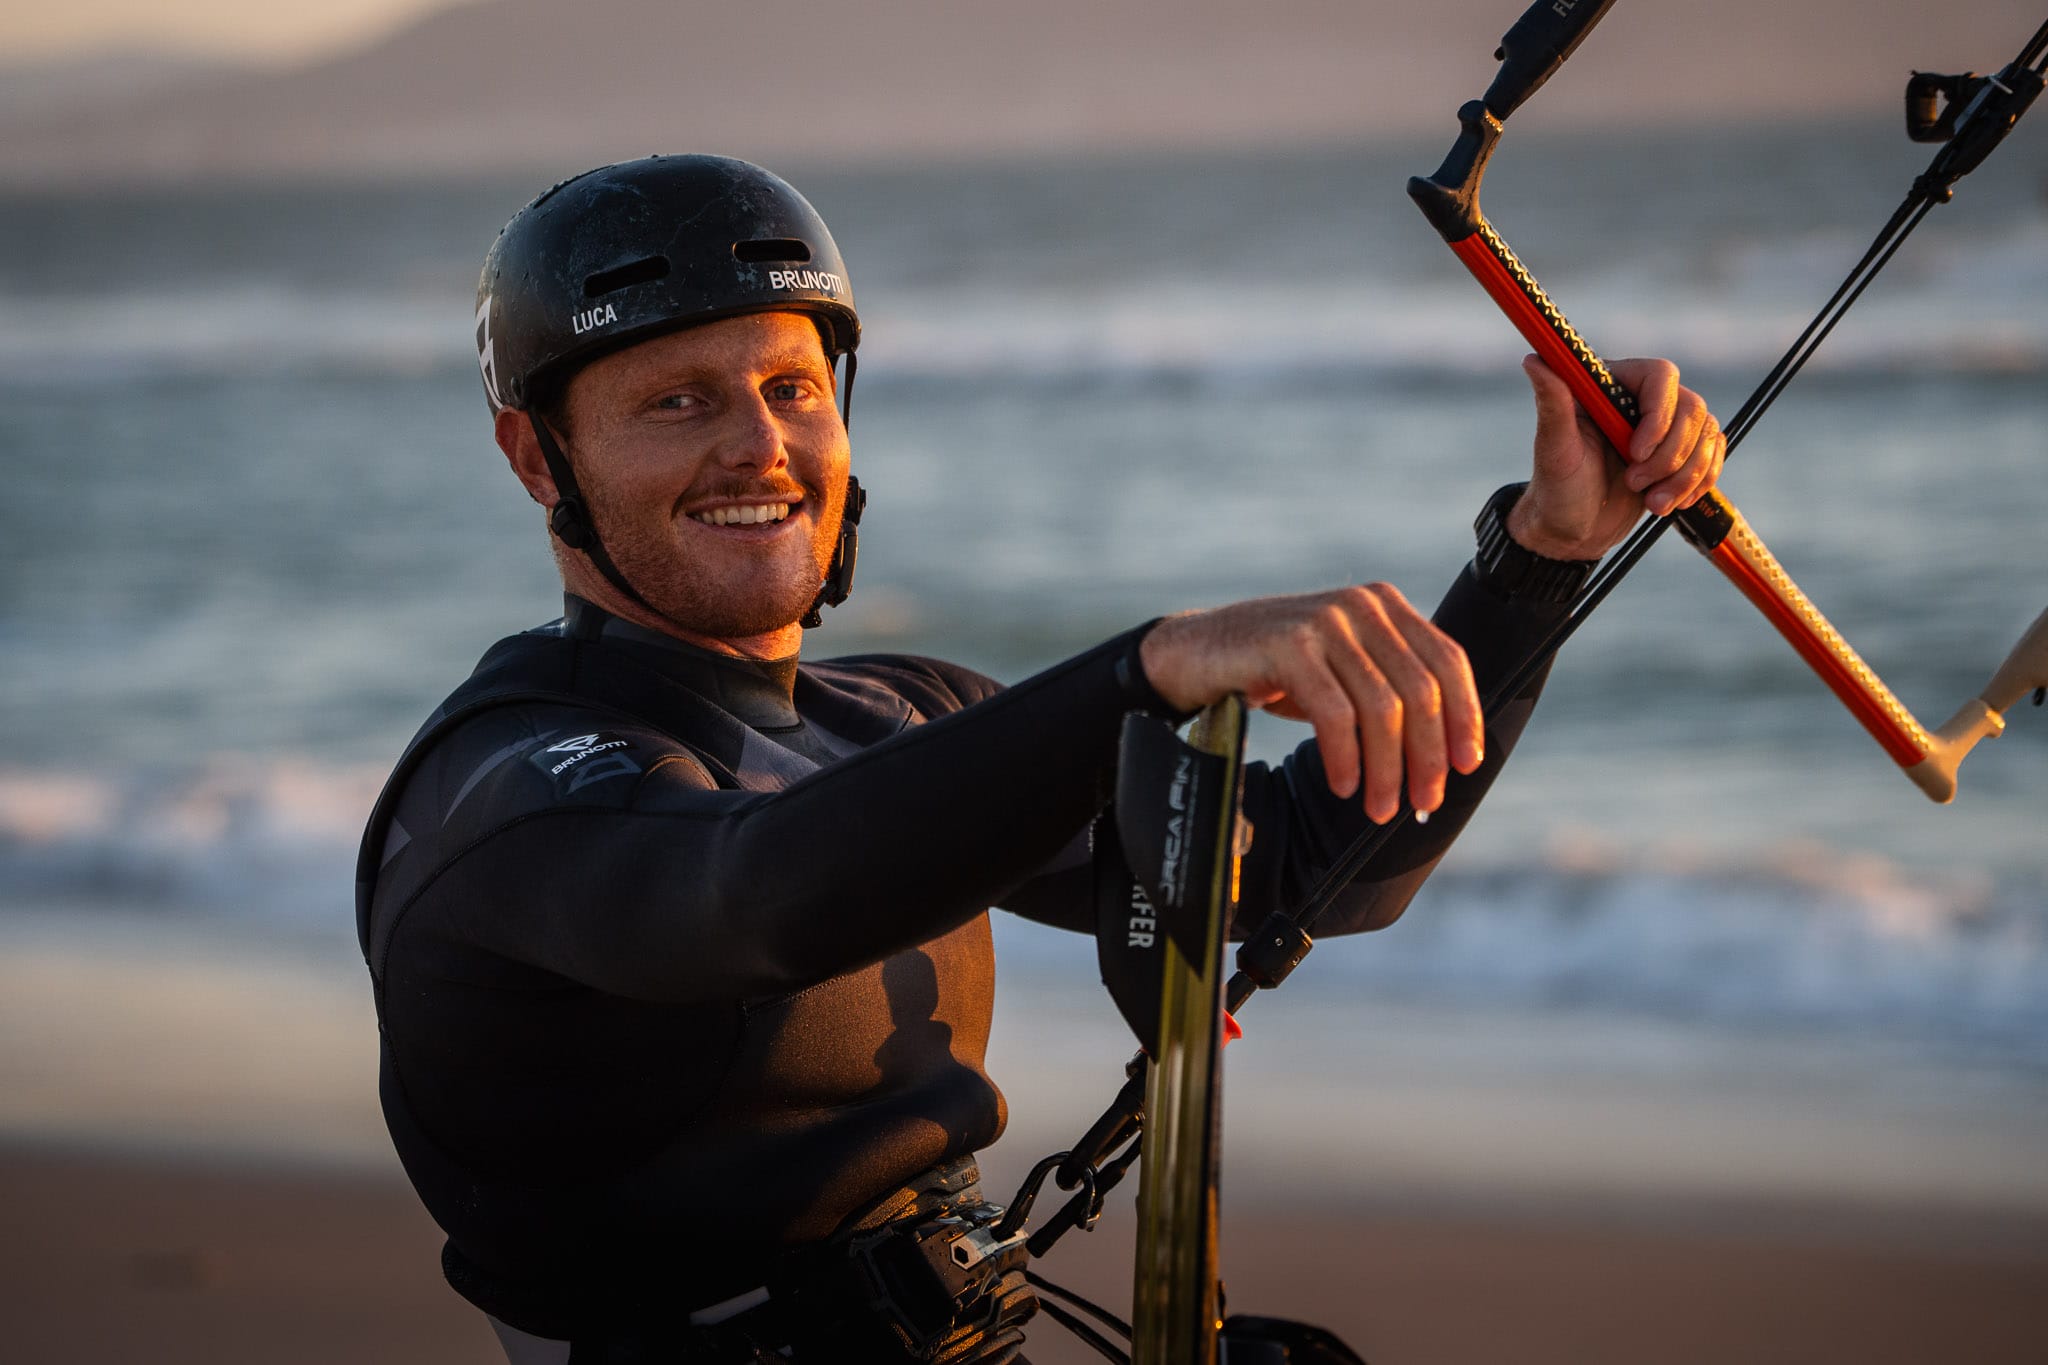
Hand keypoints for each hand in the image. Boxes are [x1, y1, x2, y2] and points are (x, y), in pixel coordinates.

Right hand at [1138, 586, 1484, 821]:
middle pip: (1420, 689)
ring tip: (1377, 807)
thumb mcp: (1342, 674)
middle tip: (1422, 802)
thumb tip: (1442, 761)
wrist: (1196, 653)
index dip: (1464, 716)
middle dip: (1427, 755)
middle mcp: (1361, 605)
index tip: (1467, 765)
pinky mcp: (1289, 643)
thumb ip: (1387, 692)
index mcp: (1384, 605)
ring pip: (1381, 707)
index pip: (1448, 660)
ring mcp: (1326, 620)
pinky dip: (1345, 758)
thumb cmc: (1276, 673)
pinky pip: (1334, 713)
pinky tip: (1344, 785)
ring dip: (1386, 768)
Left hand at [1509, 355, 1727, 560]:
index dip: (1659, 415)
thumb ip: (1552, 404)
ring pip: (1706, 433)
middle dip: (1669, 455)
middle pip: (1691, 408)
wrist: (1573, 530)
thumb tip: (1533, 361)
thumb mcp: (1554, 449)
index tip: (1636, 453)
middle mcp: (1640, 399)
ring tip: (1652, 503)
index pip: (1661, 376)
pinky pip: (1713, 454)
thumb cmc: (1557, 488)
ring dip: (1685, 475)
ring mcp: (1664, 426)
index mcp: (1610, 385)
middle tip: (1634, 484)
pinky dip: (1700, 481)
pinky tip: (1671, 502)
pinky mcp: (1680, 452)